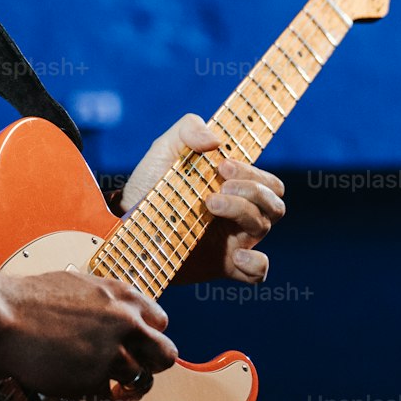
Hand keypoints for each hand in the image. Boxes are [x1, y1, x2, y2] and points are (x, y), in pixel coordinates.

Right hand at [0, 268, 176, 399]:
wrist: (6, 314)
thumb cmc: (35, 297)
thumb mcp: (81, 285)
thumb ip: (108, 301)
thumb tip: (122, 315)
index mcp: (122, 295)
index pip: (160, 322)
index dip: (148, 335)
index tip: (137, 342)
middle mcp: (124, 322)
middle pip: (165, 354)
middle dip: (151, 363)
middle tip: (132, 366)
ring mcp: (111, 352)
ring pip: (139, 379)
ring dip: (123, 381)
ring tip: (101, 376)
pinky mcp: (94, 379)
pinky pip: (107, 394)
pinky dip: (96, 392)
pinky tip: (77, 379)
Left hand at [118, 113, 285, 285]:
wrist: (126, 223)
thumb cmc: (150, 183)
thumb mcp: (164, 149)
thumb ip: (188, 129)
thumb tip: (216, 140)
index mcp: (232, 185)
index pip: (266, 180)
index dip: (253, 172)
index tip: (222, 166)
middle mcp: (239, 211)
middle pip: (274, 202)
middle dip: (252, 191)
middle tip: (216, 189)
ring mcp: (234, 239)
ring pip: (265, 226)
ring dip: (244, 212)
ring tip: (210, 205)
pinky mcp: (224, 264)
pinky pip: (257, 272)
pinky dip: (255, 264)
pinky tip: (236, 256)